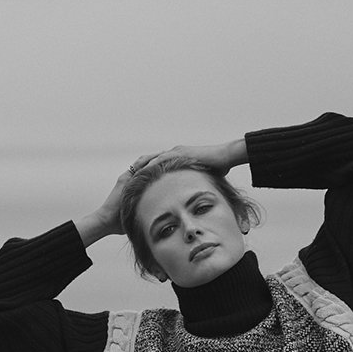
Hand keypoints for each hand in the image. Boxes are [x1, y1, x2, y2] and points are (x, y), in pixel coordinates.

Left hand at [127, 139, 246, 176]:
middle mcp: (173, 153)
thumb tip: (193, 200)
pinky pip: (160, 160)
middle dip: (138, 171)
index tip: (135, 184)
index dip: (145, 174)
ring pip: (151, 160)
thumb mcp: (202, 179)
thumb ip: (194, 185)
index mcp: (176, 159)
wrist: (226, 156)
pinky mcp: (179, 153)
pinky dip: (150, 166)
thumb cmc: (219, 168)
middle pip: (150, 161)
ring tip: (128, 178)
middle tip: (125, 181)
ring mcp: (175, 152)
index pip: (156, 166)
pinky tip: (141, 174)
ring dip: (139, 169)